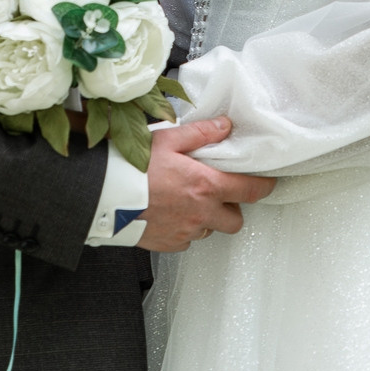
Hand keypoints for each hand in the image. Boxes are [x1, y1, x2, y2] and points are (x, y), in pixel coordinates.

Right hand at [137, 116, 275, 251]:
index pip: (250, 190)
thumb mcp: (168, 139)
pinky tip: (170, 214)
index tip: (267, 183)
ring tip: (187, 202)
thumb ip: (201, 133)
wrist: (102, 195)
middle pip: (235, 221)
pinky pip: (186, 240)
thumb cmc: (132, 166)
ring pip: (209, 231)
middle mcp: (200, 213)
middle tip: (218, 195)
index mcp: (205, 185)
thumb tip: (225, 126)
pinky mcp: (169, 244)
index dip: (263, 186)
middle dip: (232, 209)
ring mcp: (185, 232)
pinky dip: (184, 230)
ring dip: (206, 219)